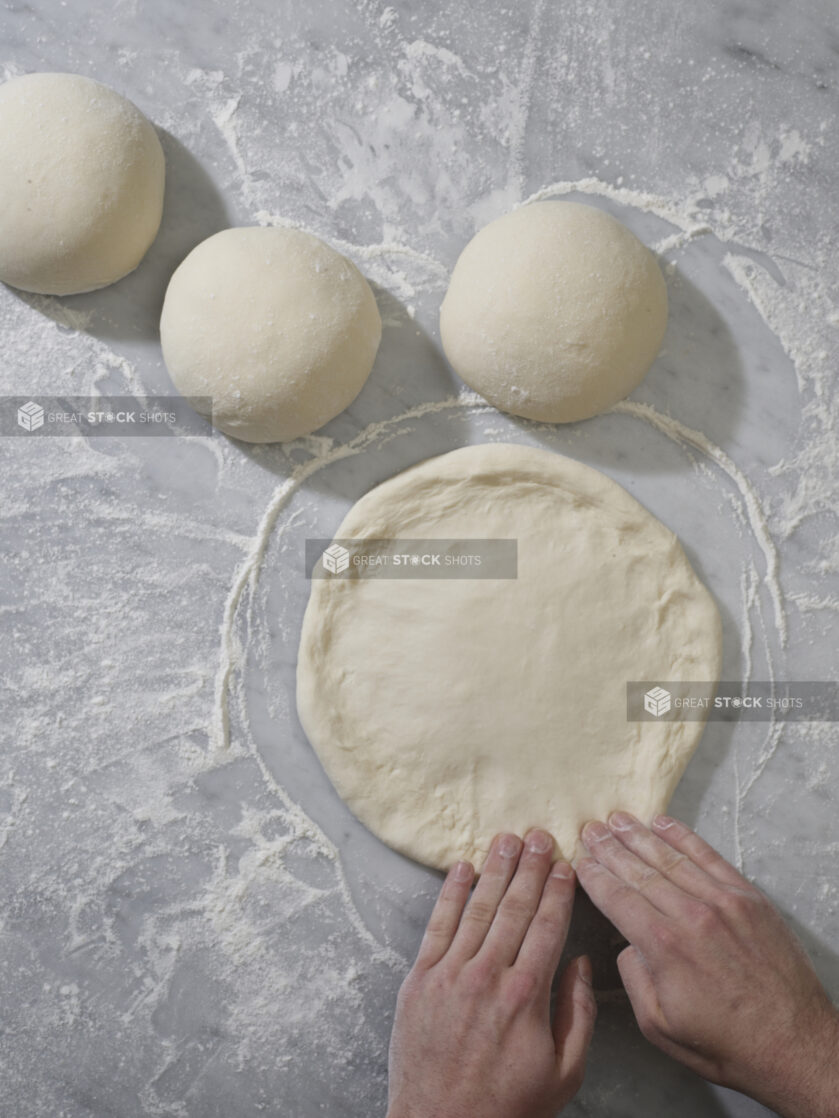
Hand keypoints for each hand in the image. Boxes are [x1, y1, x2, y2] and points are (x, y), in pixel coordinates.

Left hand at [387, 830, 595, 1117]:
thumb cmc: (507, 1106)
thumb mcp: (564, 1073)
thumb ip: (578, 1014)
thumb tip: (580, 964)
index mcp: (526, 996)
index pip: (547, 926)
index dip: (557, 890)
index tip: (565, 863)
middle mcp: (487, 976)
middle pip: (514, 907)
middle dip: (529, 867)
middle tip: (539, 835)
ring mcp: (449, 975)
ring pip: (477, 908)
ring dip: (494, 869)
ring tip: (506, 840)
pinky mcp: (420, 980)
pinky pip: (437, 926)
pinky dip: (451, 894)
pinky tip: (462, 869)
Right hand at [577, 813, 838, 1117]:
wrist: (794, 1043)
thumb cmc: (726, 1044)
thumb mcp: (659, 1026)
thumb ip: (633, 979)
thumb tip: (627, 944)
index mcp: (663, 947)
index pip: (617, 898)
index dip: (594, 876)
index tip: (578, 860)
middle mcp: (690, 915)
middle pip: (639, 871)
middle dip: (609, 848)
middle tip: (588, 829)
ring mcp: (722, 901)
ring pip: (670, 858)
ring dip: (639, 836)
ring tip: (616, 819)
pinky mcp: (748, 897)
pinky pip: (709, 857)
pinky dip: (684, 837)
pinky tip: (663, 823)